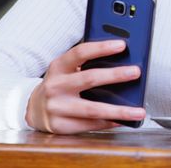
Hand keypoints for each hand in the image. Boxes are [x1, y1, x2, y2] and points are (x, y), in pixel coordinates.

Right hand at [25, 40, 146, 133]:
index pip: (80, 53)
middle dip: (115, 75)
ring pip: (92, 109)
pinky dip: (109, 122)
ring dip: (119, 111)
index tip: (122, 45)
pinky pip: (90, 124)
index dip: (101, 47)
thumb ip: (86, 64)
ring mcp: (56, 107)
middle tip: (135, 72)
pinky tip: (122, 121)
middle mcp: (55, 86)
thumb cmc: (59, 84)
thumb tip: (121, 62)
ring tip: (138, 111)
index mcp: (58, 67)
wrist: (32, 109)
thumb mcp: (65, 70)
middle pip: (89, 78)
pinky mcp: (60, 126)